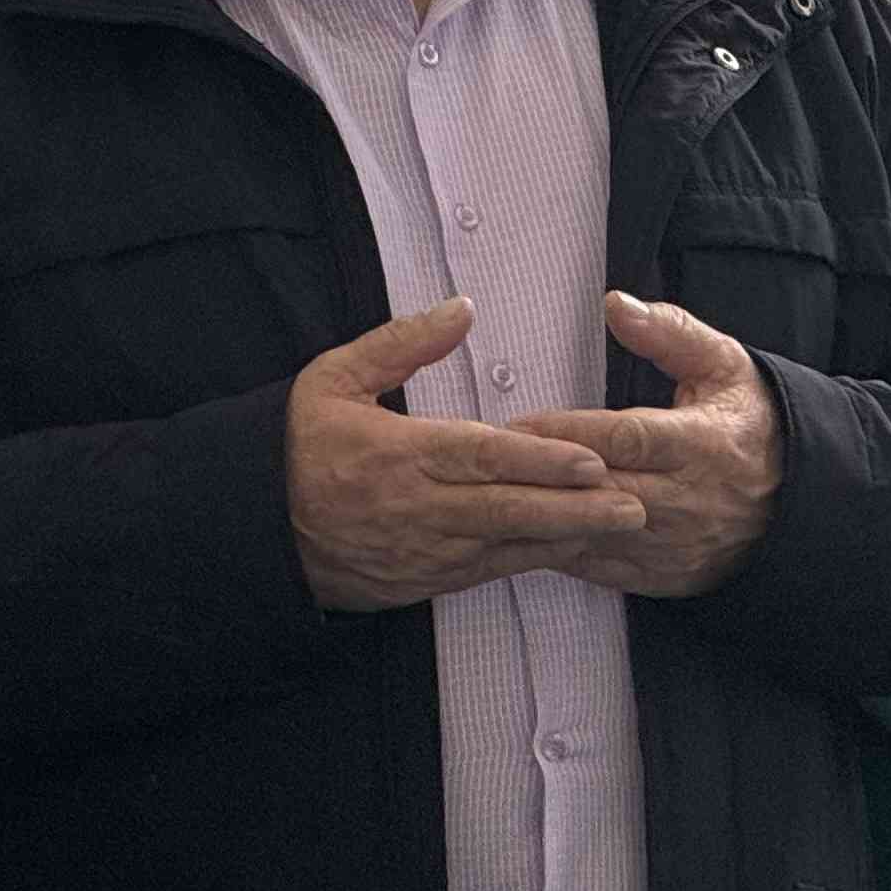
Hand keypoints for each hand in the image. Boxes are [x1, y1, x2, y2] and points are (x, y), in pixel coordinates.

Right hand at [287, 295, 648, 614]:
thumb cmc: (297, 445)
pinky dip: (531, 561)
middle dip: (577, 510)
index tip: (591, 459)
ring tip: (621, 530)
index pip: (482, 457)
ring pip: (507, 548)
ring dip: (566, 538)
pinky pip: (487, 573)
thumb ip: (402, 343)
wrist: (254, 527)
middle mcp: (417, 509)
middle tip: (636, 506)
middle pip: (510, 510)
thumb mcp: (334, 378)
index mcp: (399, 454)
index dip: (541, 460)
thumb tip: (463, 308)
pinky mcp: (422, 581)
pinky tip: (570, 550)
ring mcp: (422, 552)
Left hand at [505, 293, 784, 598]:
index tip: (520, 423)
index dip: (570, 434)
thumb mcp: (722, 365)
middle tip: (482, 462)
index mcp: (701, 443)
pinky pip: (600, 568)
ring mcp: (674, 544)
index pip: (626, 438)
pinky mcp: (663, 576)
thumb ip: (668, 333)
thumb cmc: (749, 421)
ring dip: (540, 522)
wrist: (796, 499)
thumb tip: (615, 303)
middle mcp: (686, 500)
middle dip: (540, 479)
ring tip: (485, 502)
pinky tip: (516, 537)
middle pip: (601, 491)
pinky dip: (556, 554)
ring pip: (594, 536)